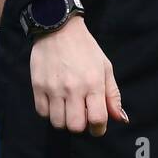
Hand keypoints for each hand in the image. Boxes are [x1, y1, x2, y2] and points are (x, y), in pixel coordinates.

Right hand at [29, 17, 128, 135]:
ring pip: (57, 123)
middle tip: (82, 114)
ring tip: (68, 107)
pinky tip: (55, 101)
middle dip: (81, 125)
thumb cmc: (85, 48)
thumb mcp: (105, 67)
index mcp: (93, 82)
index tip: (97, 126)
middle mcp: (73, 87)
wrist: (58, 28)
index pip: (97, 119)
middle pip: (75, 126)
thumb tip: (120, 118)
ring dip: (64, 120)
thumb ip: (113, 95)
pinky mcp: (37, 86)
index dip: (99, 129)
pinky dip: (49, 112)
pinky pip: (42, 113)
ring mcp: (53, 88)